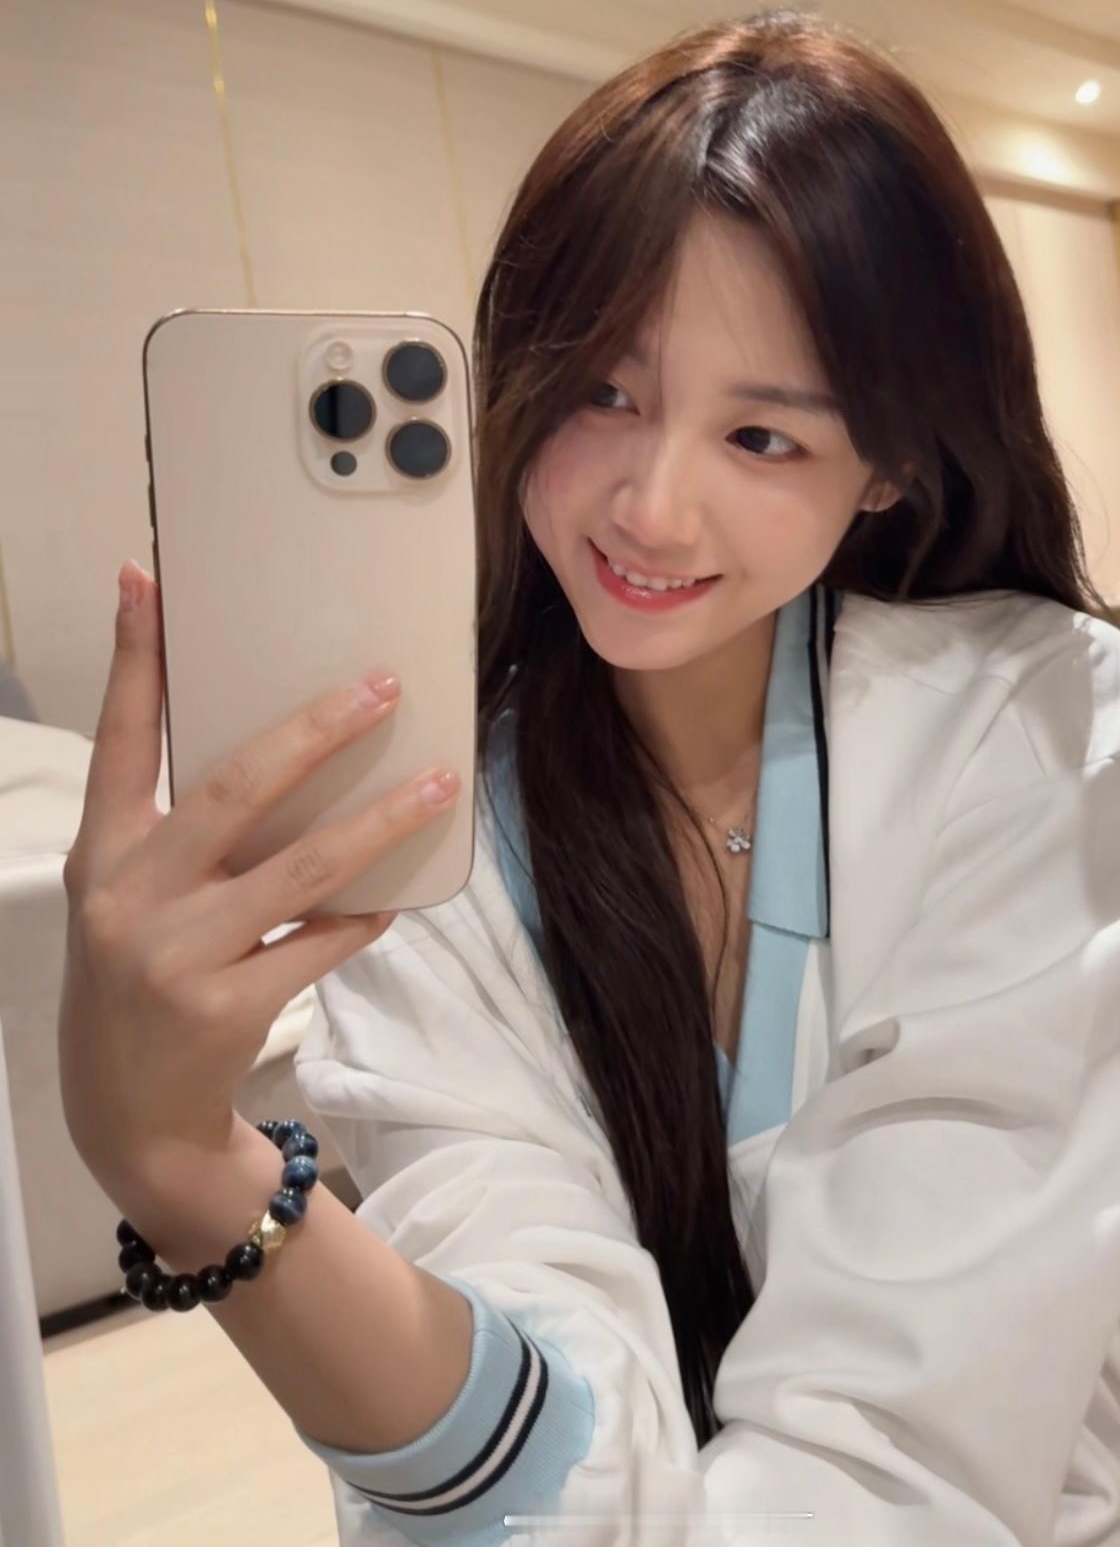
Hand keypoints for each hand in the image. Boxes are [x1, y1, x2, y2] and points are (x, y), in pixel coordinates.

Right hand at [58, 558, 460, 1188]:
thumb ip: (177, 832)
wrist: (131, 1117)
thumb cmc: (139, 981)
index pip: (120, 738)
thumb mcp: (129, 899)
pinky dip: (366, 913)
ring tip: (440, 781)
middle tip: (381, 685)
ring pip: (303, 868)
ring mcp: (176, 955)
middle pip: (235, 788)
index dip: (133, 657)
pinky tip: (399, 892)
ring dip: (381, 820)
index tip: (149, 580)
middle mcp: (128, 896)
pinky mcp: (228, 1006)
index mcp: (101, 854)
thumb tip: (281, 752)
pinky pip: (323, 941)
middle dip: (314, 731)